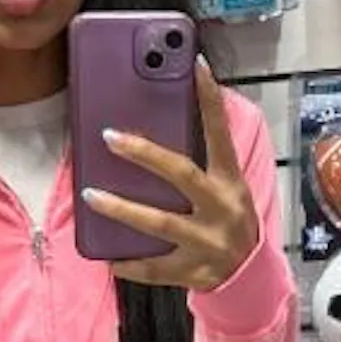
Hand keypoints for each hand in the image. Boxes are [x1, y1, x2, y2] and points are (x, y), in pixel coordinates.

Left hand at [83, 60, 258, 290]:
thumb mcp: (227, 190)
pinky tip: (106, 257)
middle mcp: (222, 210)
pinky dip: (128, 263)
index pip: (220, 135)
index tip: (195, 65)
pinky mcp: (193, 271)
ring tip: (89, 195)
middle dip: (145, 154)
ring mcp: (208, 243)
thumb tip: (160, 126)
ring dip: (122, 209)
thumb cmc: (229, 222)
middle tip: (109, 137)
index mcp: (231, 183)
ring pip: (159, 223)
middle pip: (182, 175)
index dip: (210, 100)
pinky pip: (153, 268)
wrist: (251, 276)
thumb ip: (201, 165)